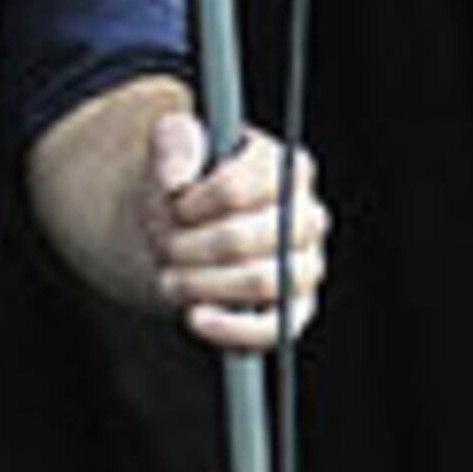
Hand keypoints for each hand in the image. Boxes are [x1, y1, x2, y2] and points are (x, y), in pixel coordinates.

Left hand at [143, 111, 328, 350]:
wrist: (185, 230)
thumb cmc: (189, 187)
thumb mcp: (175, 145)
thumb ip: (175, 142)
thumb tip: (177, 177)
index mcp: (289, 170)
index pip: (241, 189)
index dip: (197, 202)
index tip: (174, 203)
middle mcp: (308, 219)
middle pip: (245, 239)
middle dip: (191, 246)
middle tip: (164, 244)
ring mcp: (306, 267)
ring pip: (263, 282)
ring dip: (202, 284)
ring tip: (171, 278)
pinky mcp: (293, 312)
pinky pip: (274, 330)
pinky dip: (232, 329)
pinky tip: (196, 316)